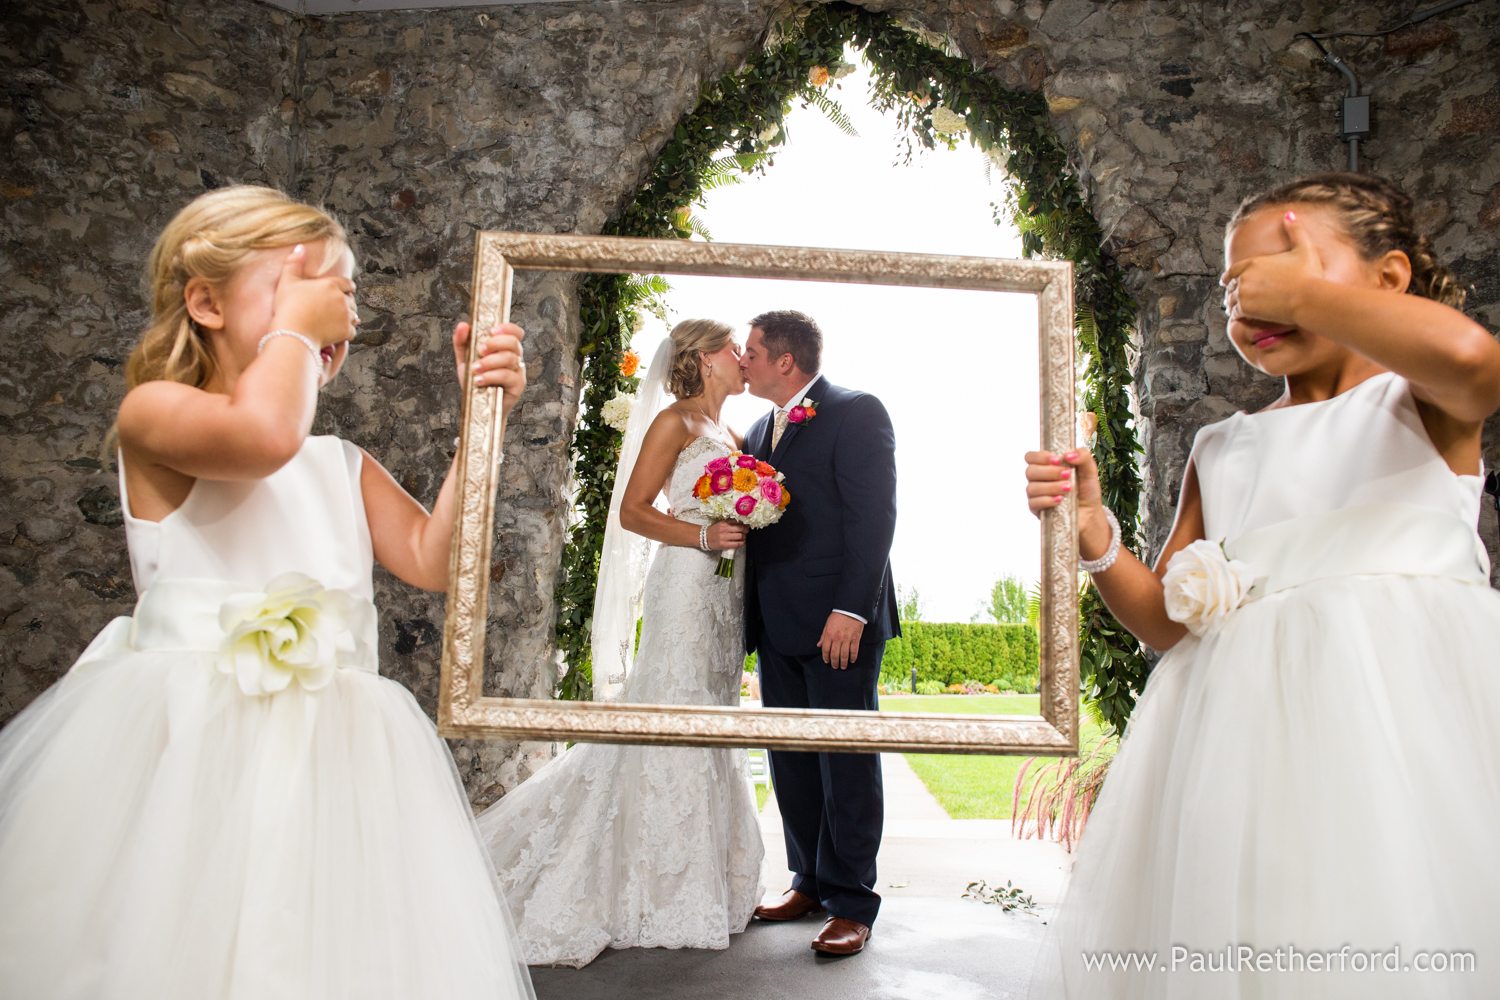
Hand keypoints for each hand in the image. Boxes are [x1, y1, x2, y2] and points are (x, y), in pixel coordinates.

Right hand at [270, 243, 357, 347]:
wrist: (293, 332)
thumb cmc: (288, 307)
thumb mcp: (287, 281)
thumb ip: (294, 263)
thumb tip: (300, 247)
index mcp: (331, 284)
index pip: (348, 284)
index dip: (347, 287)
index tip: (347, 290)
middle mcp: (342, 299)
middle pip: (351, 300)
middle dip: (346, 303)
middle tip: (338, 308)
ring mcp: (346, 315)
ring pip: (353, 316)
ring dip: (348, 318)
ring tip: (337, 321)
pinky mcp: (346, 331)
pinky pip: (352, 331)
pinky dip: (346, 333)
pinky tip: (337, 334)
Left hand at [454, 321, 525, 416]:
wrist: (477, 406)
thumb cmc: (475, 381)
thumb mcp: (465, 359)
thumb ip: (462, 342)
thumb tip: (463, 325)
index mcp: (505, 348)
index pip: (515, 332)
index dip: (507, 328)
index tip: (491, 330)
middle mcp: (515, 358)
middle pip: (514, 343)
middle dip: (496, 343)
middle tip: (480, 350)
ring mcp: (518, 372)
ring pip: (510, 359)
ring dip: (490, 362)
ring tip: (474, 369)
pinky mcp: (518, 387)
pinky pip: (508, 376)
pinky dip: (491, 376)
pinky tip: (478, 380)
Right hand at [707, 521, 746, 549]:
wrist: (703, 538)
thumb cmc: (713, 530)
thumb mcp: (720, 523)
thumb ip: (729, 523)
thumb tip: (741, 523)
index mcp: (723, 523)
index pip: (737, 522)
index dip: (744, 524)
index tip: (746, 525)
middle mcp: (724, 529)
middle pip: (740, 529)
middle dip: (745, 530)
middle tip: (746, 531)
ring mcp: (724, 537)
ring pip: (739, 536)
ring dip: (744, 537)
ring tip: (743, 537)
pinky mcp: (724, 545)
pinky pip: (736, 544)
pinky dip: (741, 543)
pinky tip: (741, 542)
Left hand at [817, 612, 863, 669]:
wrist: (850, 609)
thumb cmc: (838, 616)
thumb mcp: (827, 624)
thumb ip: (823, 636)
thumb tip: (818, 645)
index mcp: (829, 634)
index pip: (826, 649)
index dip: (826, 657)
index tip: (827, 662)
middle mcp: (837, 638)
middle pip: (835, 654)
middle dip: (835, 662)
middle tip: (835, 667)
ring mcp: (847, 639)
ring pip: (844, 655)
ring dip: (843, 662)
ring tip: (843, 667)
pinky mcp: (855, 638)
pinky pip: (854, 650)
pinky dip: (853, 657)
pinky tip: (852, 660)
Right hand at [1024, 447, 1111, 557]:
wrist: (1090, 513)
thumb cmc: (1087, 490)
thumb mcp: (1090, 469)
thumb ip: (1083, 455)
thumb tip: (1067, 454)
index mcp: (1047, 466)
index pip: (1031, 457)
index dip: (1040, 456)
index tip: (1057, 460)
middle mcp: (1039, 479)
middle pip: (1030, 471)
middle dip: (1050, 472)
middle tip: (1067, 475)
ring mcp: (1036, 495)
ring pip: (1032, 487)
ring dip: (1051, 487)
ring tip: (1068, 489)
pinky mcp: (1037, 509)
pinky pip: (1034, 503)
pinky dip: (1047, 500)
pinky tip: (1060, 500)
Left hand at [1220, 210, 1322, 327]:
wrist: (1307, 297)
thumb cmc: (1309, 274)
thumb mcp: (1304, 248)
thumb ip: (1295, 231)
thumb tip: (1289, 214)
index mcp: (1254, 262)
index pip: (1233, 270)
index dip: (1228, 276)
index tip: (1224, 281)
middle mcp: (1244, 276)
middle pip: (1231, 286)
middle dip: (1232, 291)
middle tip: (1232, 299)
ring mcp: (1243, 292)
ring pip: (1231, 300)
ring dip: (1232, 304)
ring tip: (1234, 309)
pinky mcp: (1245, 308)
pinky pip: (1234, 313)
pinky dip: (1236, 315)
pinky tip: (1239, 318)